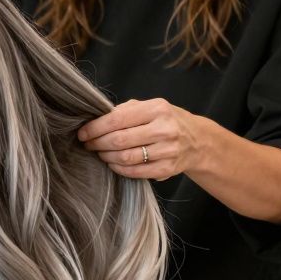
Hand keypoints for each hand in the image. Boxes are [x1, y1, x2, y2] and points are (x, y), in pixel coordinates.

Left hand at [77, 98, 209, 180]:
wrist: (197, 140)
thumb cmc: (165, 121)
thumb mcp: (150, 107)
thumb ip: (125, 110)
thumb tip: (95, 119)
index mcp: (157, 109)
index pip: (117, 119)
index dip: (95, 128)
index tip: (83, 133)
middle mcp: (165, 129)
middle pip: (119, 140)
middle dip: (97, 143)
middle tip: (88, 144)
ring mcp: (168, 150)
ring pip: (125, 158)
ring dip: (106, 157)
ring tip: (100, 153)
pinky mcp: (168, 169)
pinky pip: (134, 172)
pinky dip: (118, 169)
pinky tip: (112, 163)